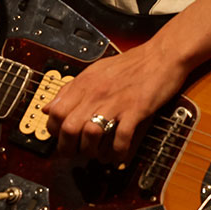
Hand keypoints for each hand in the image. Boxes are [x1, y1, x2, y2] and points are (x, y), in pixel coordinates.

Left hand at [43, 37, 188, 162]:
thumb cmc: (131, 64)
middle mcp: (96, 92)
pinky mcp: (136, 109)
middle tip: (75, 153)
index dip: (53, 130)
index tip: (60, 138)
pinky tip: (118, 154)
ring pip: (91, 134)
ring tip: (97, 154)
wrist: (162, 55)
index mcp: (85, 82)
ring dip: (92, 150)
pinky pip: (121, 138)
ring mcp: (116, 101)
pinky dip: (118, 151)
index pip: (56, 111)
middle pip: (69, 127)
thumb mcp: (95, 71)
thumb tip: (48, 107)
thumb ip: (71, 89)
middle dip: (68, 147)